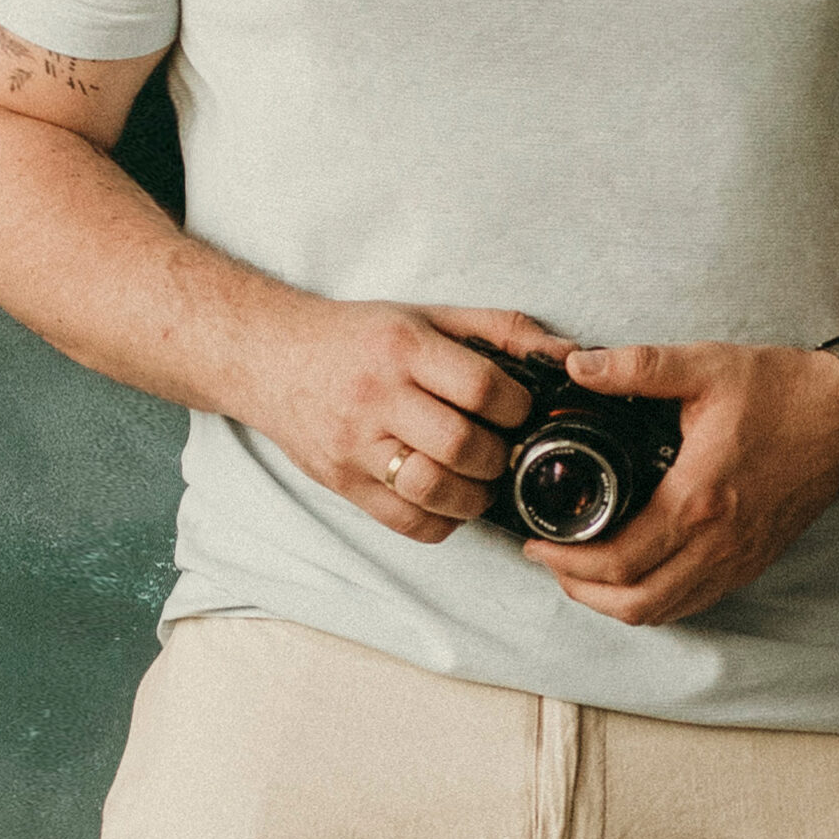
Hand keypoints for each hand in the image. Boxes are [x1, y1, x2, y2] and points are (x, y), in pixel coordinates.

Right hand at [246, 304, 577, 545]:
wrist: (269, 357)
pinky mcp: (341, 482)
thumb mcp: (426, 315)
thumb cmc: (359, 336)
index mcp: (402, 347)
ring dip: (474, 495)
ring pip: (434, 490)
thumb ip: (499, 330)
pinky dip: (442, 520)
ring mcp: (354, 444)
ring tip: (479, 479)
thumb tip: (569, 354)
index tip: (520, 411)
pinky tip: (448, 499)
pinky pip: (407, 522)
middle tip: (503, 450)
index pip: (481, 387)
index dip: (517, 407)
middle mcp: (376, 396)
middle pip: (461, 445)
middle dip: (498, 456)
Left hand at [522, 341, 838, 621]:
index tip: (538, 541)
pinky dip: (654, 600)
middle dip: (580, 588)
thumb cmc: (781, 390)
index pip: (619, 560)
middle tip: (550, 558)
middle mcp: (719, 543)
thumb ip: (636, 367)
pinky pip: (693, 602)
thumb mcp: (705, 365)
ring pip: (664, 611)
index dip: (566, 560)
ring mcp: (739, 559)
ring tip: (581, 569)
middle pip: (635, 602)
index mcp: (698, 499)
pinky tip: (633, 572)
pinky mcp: (752, 562)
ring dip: (614, 601)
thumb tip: (577, 367)